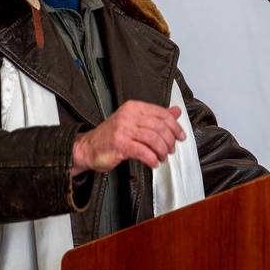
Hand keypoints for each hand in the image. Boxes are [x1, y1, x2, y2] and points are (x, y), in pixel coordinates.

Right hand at [71, 100, 186, 175]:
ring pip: (154, 139)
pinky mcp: (120, 144)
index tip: (180, 136)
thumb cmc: (111, 136)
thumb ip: (155, 116)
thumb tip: (176, 112)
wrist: (88, 148)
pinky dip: (152, 159)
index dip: (175, 126)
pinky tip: (153, 163)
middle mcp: (128, 116)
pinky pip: (143, 152)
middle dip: (170, 141)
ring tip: (162, 157)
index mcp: (133, 107)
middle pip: (160, 127)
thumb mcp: (134, 121)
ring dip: (162, 151)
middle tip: (171, 149)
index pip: (161, 113)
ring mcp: (123, 129)